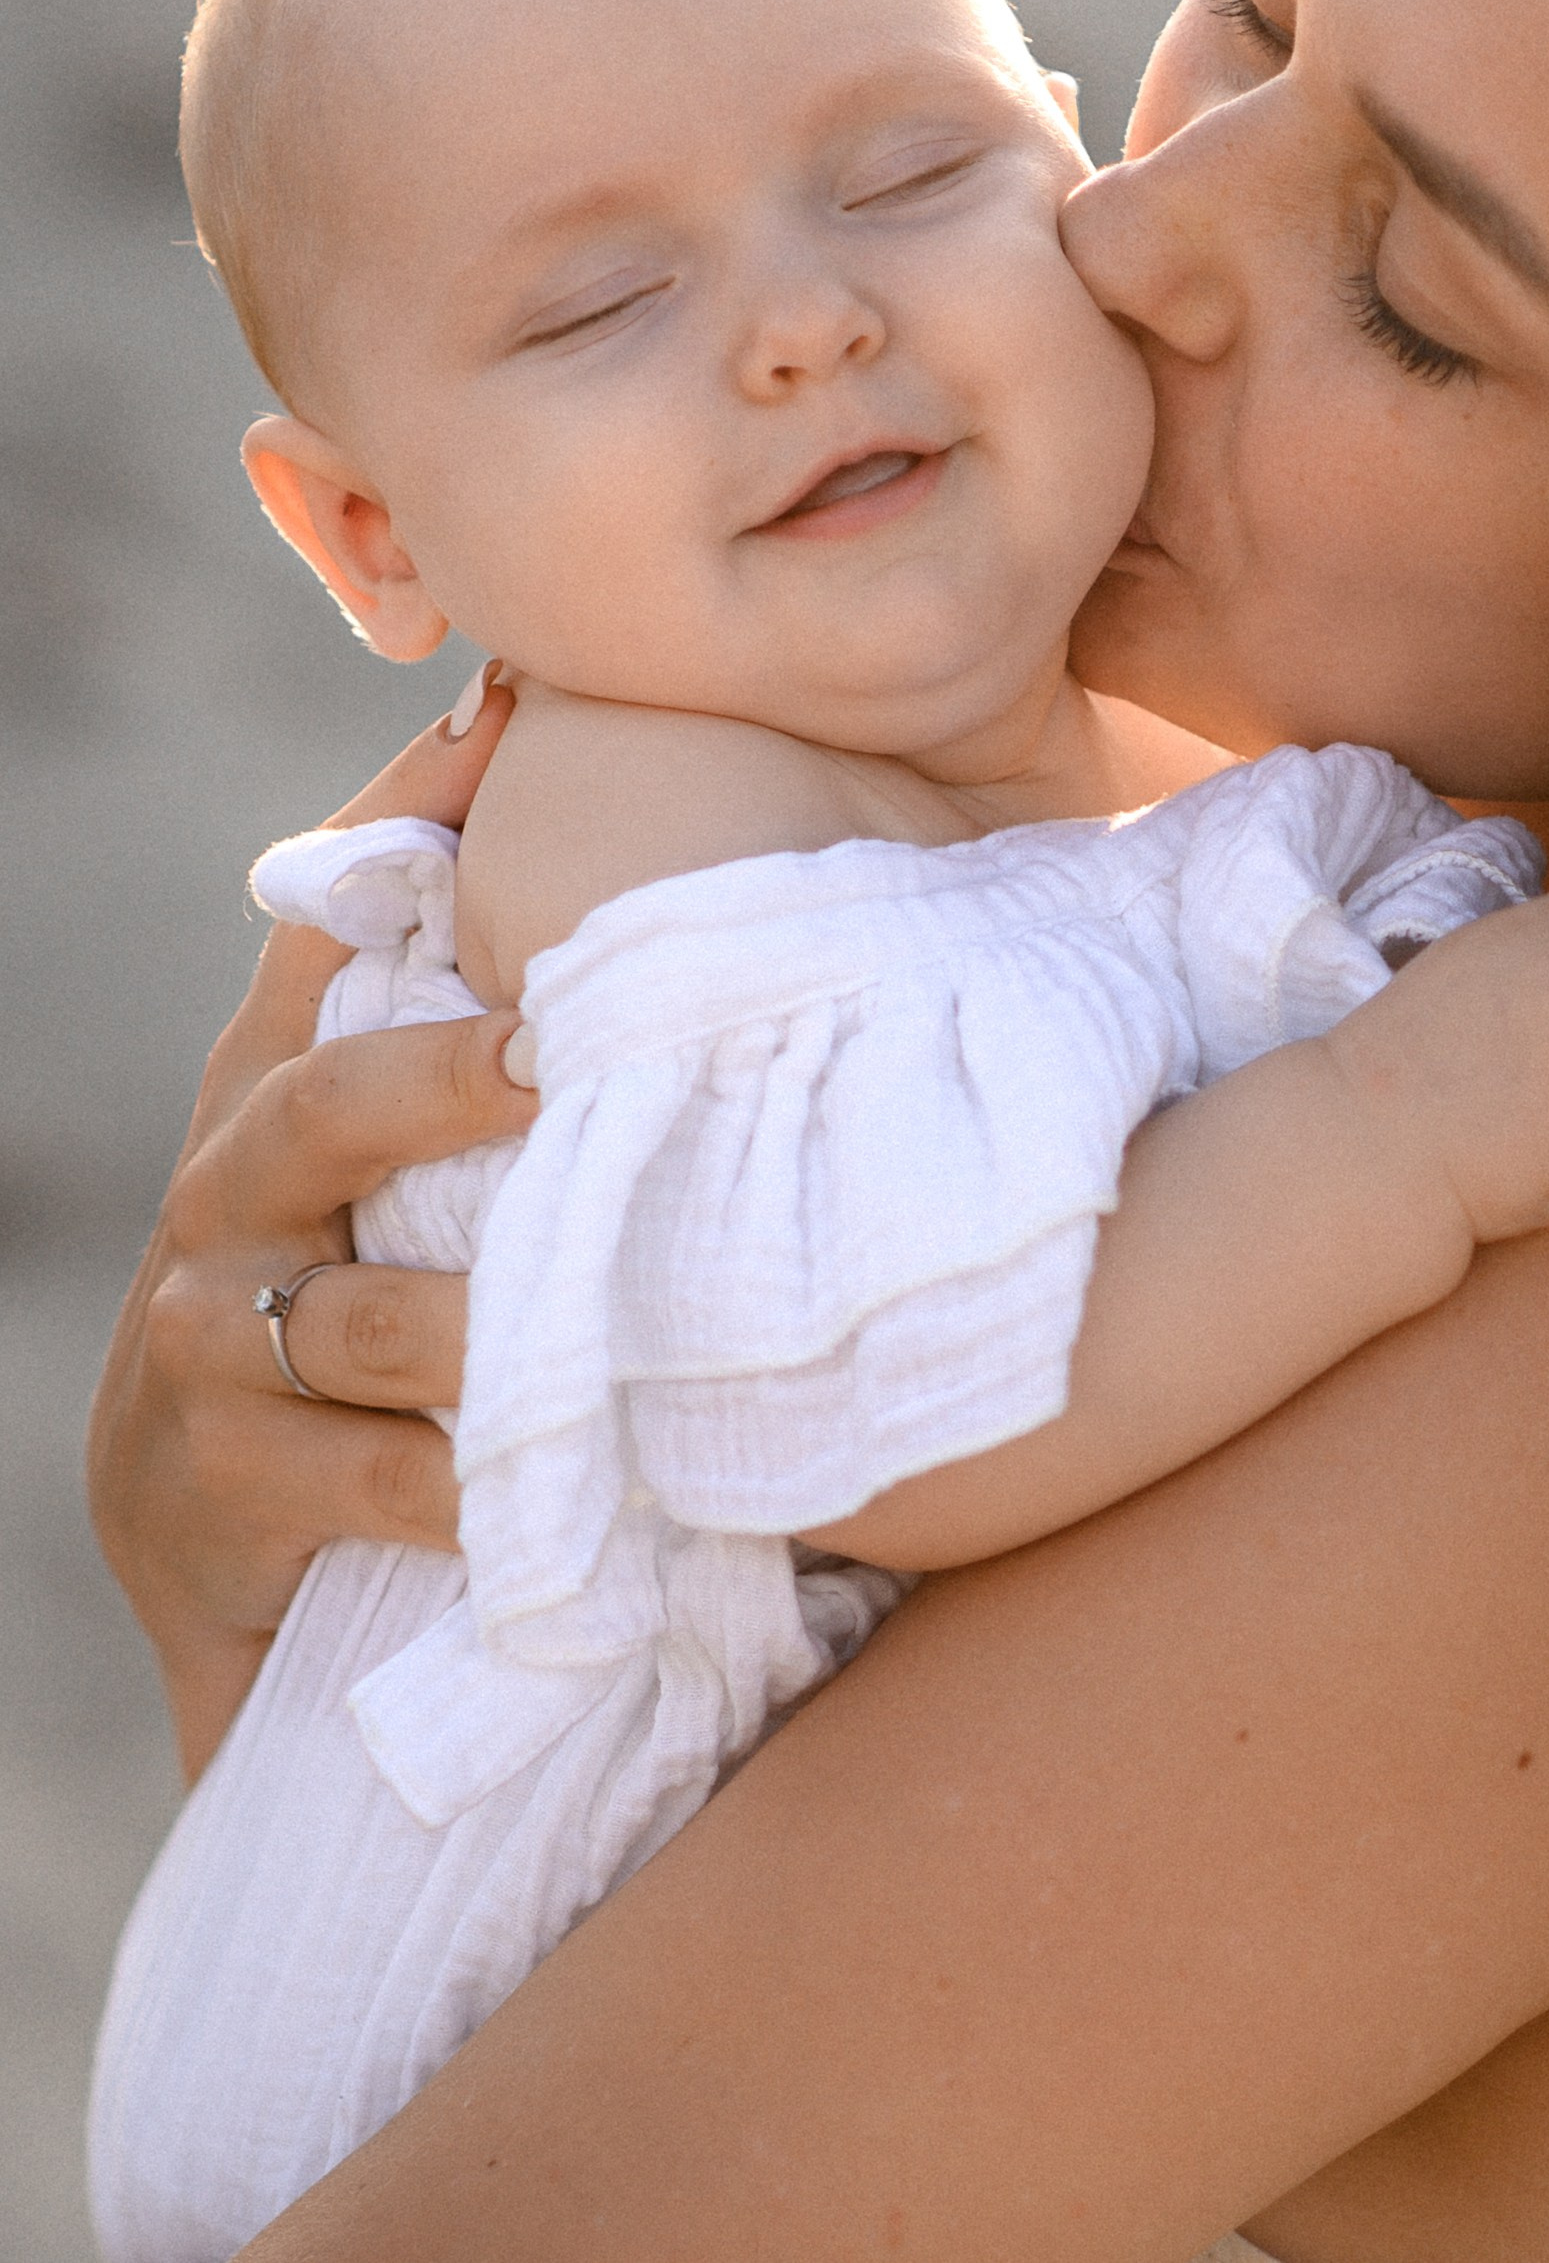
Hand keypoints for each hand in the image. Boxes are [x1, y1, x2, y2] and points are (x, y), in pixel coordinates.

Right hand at [87, 671, 533, 1782]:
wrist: (224, 1556)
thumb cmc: (360, 1311)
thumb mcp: (398, 1161)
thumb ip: (464, 1006)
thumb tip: (544, 747)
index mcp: (278, 1092)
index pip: (326, 927)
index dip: (406, 819)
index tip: (516, 728)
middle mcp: (228, 1197)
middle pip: (328, 1105)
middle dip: (445, 1077)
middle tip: (560, 1059)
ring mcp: (208, 1347)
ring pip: (365, 1316)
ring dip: (490, 1322)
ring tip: (603, 1314)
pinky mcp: (222, 1494)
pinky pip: (376, 1482)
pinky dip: (477, 1486)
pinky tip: (562, 1489)